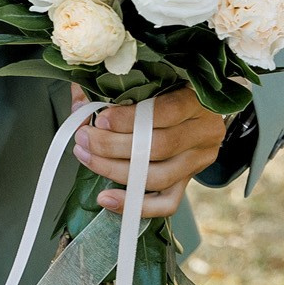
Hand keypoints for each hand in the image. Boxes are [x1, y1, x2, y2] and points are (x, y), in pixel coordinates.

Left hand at [71, 85, 226, 217]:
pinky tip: (107, 199)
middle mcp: (203, 132)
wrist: (194, 111)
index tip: (99, 120)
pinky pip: (166, 203)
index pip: (165, 111)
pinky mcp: (188, 181)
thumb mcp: (145, 80)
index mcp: (195, 100)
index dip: (129, 119)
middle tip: (83, 139)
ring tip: (87, 158)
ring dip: (115, 171)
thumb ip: (112, 88)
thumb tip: (80, 105)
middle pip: (159, 147)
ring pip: (159, 176)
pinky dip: (135, 205)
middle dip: (113, 146)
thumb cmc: (162, 90)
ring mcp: (198, 160)